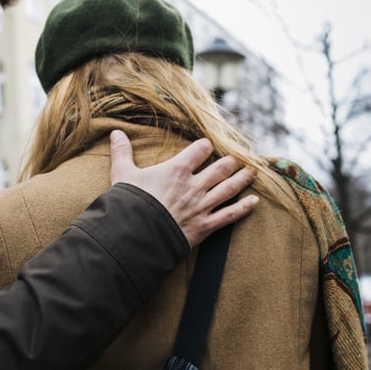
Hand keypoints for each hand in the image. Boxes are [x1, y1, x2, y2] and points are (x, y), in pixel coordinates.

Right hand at [109, 130, 257, 246]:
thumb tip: (116, 133)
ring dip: (243, 178)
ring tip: (252, 171)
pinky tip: (254, 201)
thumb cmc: (129, 204)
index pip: (200, 150)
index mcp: (177, 169)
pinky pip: (230, 215)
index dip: (205, 146)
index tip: (208, 145)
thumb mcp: (122, 175)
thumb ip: (122, 153)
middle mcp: (194, 185)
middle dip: (231, 161)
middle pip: (220, 168)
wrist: (134, 236)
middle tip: (238, 158)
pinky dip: (244, 208)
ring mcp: (202, 206)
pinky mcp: (205, 226)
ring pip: (229, 188)